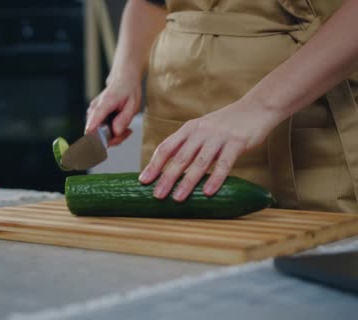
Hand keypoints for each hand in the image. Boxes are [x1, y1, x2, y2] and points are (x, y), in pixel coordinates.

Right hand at [85, 72, 141, 145]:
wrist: (123, 77)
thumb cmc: (129, 89)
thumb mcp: (133, 104)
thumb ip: (124, 119)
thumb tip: (115, 132)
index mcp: (104, 104)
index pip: (92, 124)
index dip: (95, 139)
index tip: (105, 144)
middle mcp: (94, 108)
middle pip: (95, 134)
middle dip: (111, 139)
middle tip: (127, 132)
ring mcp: (92, 112)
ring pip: (97, 133)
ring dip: (112, 136)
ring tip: (126, 128)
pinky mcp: (94, 115)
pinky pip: (99, 129)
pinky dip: (110, 132)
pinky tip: (120, 126)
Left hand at [138, 99, 284, 200]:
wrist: (257, 107)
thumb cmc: (227, 124)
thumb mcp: (203, 130)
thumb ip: (189, 145)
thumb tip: (172, 169)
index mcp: (189, 129)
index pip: (166, 147)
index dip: (154, 164)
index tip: (143, 180)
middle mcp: (201, 132)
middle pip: (179, 157)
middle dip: (166, 177)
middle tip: (157, 195)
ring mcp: (219, 137)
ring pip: (199, 162)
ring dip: (187, 182)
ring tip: (178, 198)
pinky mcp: (237, 142)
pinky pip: (224, 163)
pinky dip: (215, 179)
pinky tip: (208, 192)